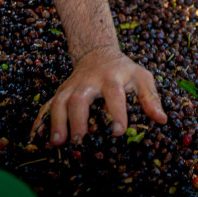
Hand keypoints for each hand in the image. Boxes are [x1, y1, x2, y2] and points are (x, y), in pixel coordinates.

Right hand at [30, 47, 166, 145]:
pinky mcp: (60, 92)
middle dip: (78, 118)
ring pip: (59, 101)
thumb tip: (162, 120)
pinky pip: (47, 105)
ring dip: (57, 122)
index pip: (114, 94)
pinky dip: (40, 121)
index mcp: (112, 78)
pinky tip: (35, 138)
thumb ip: (151, 98)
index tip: (118, 132)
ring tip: (57, 143)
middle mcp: (89, 82)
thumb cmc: (124, 70)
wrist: (98, 53)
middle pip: (80, 98)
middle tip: (81, 139)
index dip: (117, 113)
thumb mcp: (142, 78)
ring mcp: (72, 86)